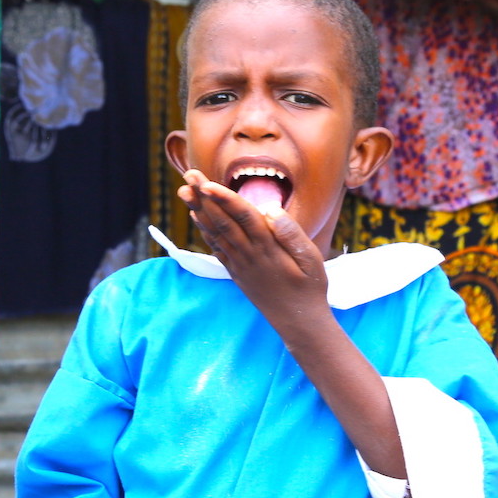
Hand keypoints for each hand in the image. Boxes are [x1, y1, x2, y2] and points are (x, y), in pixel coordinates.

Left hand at [178, 169, 330, 330]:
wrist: (298, 323)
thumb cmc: (310, 288)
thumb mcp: (311, 260)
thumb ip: (292, 234)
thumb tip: (271, 209)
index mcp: (268, 248)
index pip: (242, 217)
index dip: (224, 199)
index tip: (206, 184)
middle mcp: (249, 254)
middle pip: (222, 220)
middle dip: (204, 196)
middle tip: (190, 174)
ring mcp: (240, 264)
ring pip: (216, 233)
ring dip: (199, 210)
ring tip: (185, 191)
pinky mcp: (236, 272)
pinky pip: (217, 248)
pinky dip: (204, 231)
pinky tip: (196, 217)